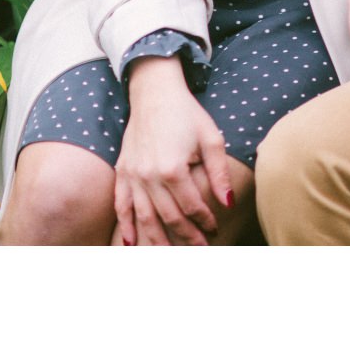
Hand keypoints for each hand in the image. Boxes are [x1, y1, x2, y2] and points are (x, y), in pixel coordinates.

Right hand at [114, 58, 234, 245]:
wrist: (154, 94)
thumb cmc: (187, 115)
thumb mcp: (211, 139)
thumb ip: (218, 173)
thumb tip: (228, 203)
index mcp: (172, 169)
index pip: (191, 207)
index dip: (205, 222)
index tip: (216, 231)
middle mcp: (148, 176)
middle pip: (168, 217)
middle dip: (185, 237)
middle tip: (199, 250)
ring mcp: (132, 176)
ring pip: (143, 218)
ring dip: (156, 240)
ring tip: (168, 256)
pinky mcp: (121, 172)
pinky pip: (121, 206)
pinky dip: (126, 226)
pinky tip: (131, 244)